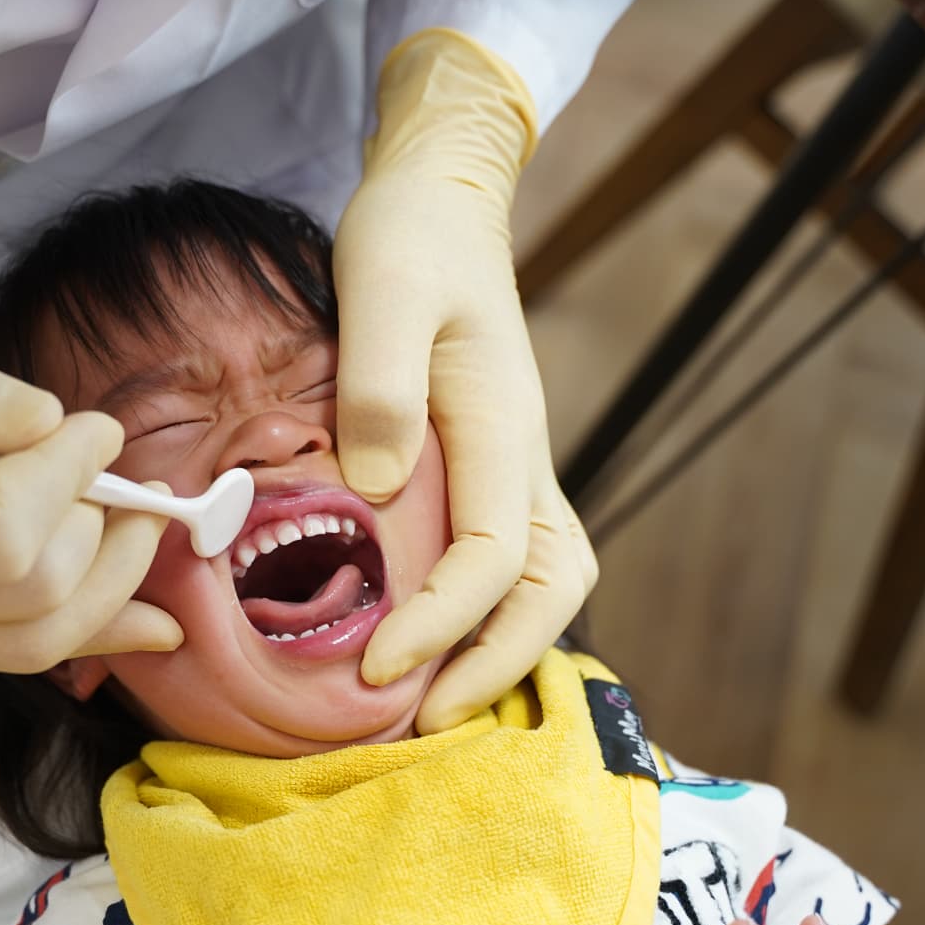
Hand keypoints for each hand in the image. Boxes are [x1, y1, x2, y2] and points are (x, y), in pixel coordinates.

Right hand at [0, 253, 179, 668]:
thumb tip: (51, 426)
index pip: (0, 532)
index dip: (69, 481)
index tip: (90, 426)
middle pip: (29, 597)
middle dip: (102, 533)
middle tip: (123, 473)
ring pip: (25, 645)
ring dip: (107, 592)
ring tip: (143, 532)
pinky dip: (75, 631)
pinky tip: (142, 619)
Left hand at [335, 30, 597, 731]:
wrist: (441, 204)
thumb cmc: (408, 240)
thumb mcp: (381, 287)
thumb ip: (379, 382)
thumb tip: (375, 485)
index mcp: (500, 426)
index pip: (495, 556)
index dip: (444, 623)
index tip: (378, 667)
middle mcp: (522, 459)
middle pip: (548, 590)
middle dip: (495, 666)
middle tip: (420, 720)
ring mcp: (513, 469)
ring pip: (541, 586)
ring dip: (500, 653)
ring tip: (428, 706)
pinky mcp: (489, 473)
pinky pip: (507, 566)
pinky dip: (482, 621)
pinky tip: (426, 650)